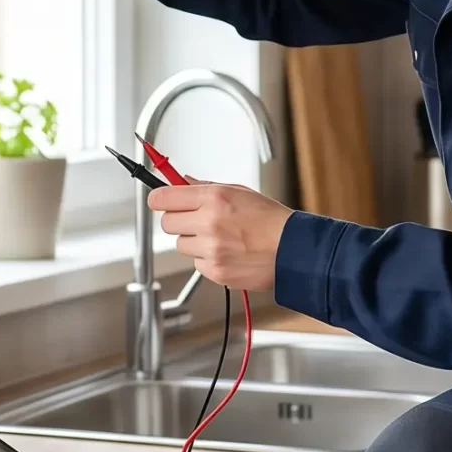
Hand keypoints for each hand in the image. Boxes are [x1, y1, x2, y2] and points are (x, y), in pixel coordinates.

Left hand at [147, 184, 292, 291]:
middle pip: (167, 223)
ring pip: (181, 245)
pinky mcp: (214, 270)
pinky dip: (207, 259)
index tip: (158, 200)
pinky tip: (227, 253)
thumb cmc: (271, 220)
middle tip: (195, 220)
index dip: (158, 199)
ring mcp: (210, 248)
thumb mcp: (240, 192)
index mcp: (214, 197)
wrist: (293, 250)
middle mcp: (209, 222)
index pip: (164, 197)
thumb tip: (183, 181)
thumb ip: (207, 187)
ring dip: (193, 242)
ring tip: (219, 238)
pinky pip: (196, 263)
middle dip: (178, 220)